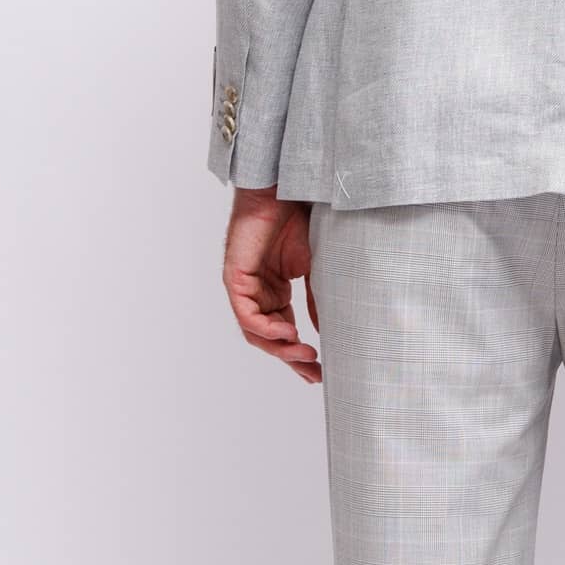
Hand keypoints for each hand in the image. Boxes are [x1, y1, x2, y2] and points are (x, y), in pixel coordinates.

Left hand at [221, 185, 320, 381]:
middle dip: (292, 359)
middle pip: (270, 338)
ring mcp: (245, 287)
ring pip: (256, 332)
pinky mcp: (234, 278)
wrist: (285, 190)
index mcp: (276, 290)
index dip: (300, 354)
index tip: (320, 372)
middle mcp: (258, 292)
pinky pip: (246, 315)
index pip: (284, 331)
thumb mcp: (316, 268)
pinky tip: (287, 333)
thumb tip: (329, 333)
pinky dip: (266, 329)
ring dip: (280, 348)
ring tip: (305, 356)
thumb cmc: (300, 219)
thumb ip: (318, 300)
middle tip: (314, 374)